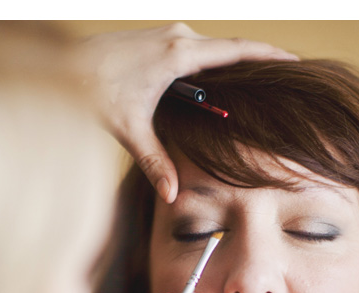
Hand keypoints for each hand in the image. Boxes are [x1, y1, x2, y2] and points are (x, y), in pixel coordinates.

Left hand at [73, 23, 296, 203]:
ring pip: (209, 50)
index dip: (270, 56)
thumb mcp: (129, 129)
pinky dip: (207, 65)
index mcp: (178, 53)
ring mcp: (165, 33)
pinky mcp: (155, 38)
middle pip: (228, 50)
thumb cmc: (91, 90)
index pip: (238, 50)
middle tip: (277, 86)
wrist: (62, 63)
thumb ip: (155, 161)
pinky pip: (193, 48)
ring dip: (228, 67)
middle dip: (253, 66)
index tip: (296, 63)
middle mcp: (177, 35)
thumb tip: (172, 193)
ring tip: (248, 90)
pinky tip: (209, 87)